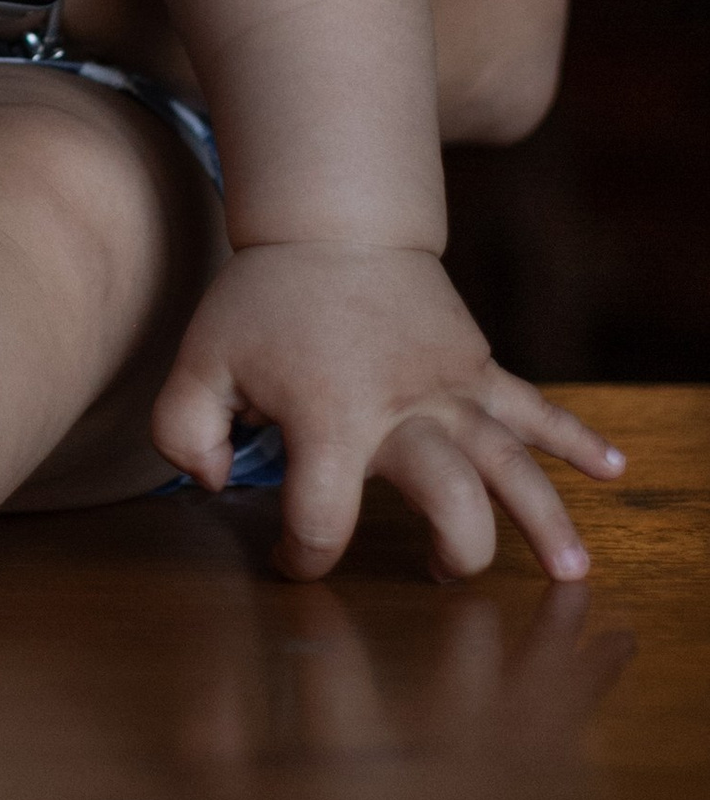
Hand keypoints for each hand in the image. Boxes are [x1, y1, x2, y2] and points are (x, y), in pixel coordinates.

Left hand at [151, 241, 626, 582]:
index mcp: (329, 411)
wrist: (330, 221)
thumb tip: (215, 485)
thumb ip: (184, 430)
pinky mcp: (476, 365)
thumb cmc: (260, 299)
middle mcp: (402, 404)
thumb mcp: (197, 358)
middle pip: (449, 492)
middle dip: (452, 548)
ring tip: (573, 573)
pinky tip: (614, 471)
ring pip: (510, 459)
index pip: (322, 514)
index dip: (303, 552)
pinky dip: (577, 438)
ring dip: (544, 517)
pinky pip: (534, 406)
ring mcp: (450, 384)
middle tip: (442, 578)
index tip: (292, 558)